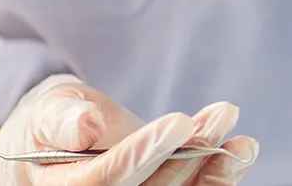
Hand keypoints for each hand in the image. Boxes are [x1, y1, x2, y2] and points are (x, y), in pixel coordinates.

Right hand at [0, 74, 258, 184]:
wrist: (68, 144)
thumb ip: (62, 120)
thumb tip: (86, 125)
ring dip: (213, 168)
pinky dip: (219, 177)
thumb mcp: (50, 112)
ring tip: (238, 136)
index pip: (103, 180)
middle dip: (188, 154)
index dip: (142, 153)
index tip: (179, 122)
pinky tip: (240, 150)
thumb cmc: (55, 126)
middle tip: (220, 116)